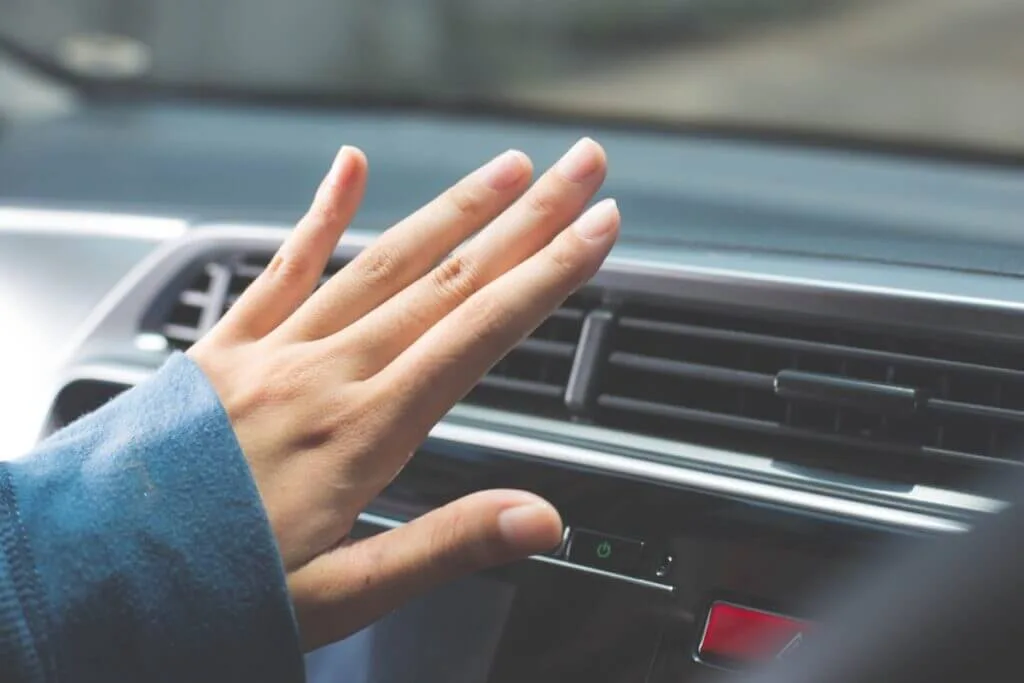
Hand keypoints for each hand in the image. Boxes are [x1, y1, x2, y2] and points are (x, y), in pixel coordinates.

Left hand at [187, 138, 617, 649]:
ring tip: (504, 169)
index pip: (480, 333)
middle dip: (525, 221)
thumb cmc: (209, 590)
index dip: (548, 277)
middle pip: (447, 280)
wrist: (84, 575)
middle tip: (578, 169)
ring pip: (381, 262)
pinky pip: (279, 267)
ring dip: (450, 211)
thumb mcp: (339, 596)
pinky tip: (347, 170)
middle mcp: (326, 374)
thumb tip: (537, 519)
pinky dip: (318, 216)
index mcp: (363, 430)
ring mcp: (274, 352)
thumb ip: (442, 545)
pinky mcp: (227, 350)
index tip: (596, 231)